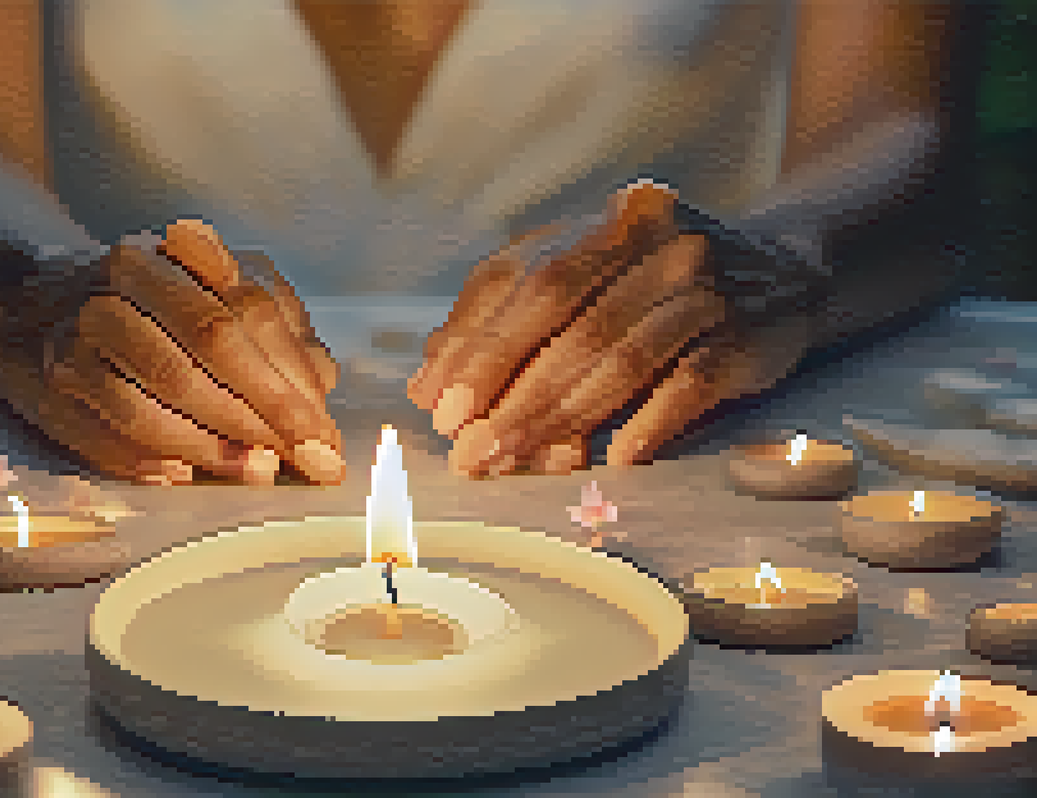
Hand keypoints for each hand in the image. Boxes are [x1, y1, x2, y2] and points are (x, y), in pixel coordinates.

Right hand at [44, 220, 344, 485]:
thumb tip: (323, 381)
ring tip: (256, 471)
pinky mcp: (51, 382)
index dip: (293, 377)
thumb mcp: (218, 297)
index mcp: (175, 253)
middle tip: (307, 460)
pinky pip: (109, 429)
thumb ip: (277, 330)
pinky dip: (154, 458)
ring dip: (217, 442)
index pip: (246, 311)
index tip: (325, 434)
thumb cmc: (149, 310)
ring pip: (160, 389)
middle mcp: (123, 279)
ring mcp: (80, 329)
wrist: (32, 307)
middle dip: (267, 410)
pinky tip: (186, 474)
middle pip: (209, 344)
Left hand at [411, 181, 832, 475]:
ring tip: (519, 463)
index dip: (481, 347)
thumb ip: (499, 320)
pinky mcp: (750, 336)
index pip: (528, 283)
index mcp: (601, 222)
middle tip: (471, 451)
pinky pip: (691, 384)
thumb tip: (425, 386)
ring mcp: (707, 287)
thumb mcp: (578, 279)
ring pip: (623, 358)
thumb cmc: (651, 284)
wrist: (786, 271)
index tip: (441, 408)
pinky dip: (648, 424)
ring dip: (564, 418)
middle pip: (571, 321)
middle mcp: (656, 242)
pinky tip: (613, 461)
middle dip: (513, 393)